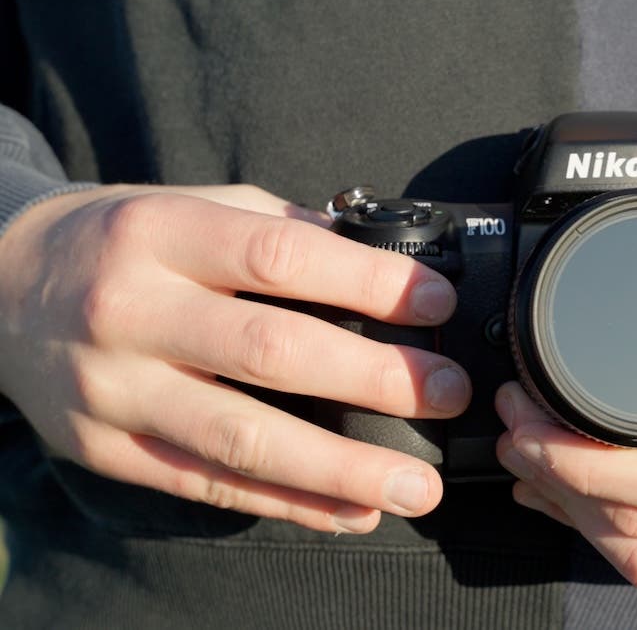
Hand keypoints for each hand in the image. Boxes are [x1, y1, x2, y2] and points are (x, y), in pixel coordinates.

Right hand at [0, 184, 469, 532]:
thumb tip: (381, 262)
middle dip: (374, 378)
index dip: (369, 282)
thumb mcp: (189, 206)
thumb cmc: (121, 241)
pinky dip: (288, 506)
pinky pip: (208, 487)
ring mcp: (114, 390)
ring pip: (241, 439)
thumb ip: (277, 232)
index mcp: (162, 234)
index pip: (281, 257)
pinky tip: (350, 513)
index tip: (437, 304)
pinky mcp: (105, 449)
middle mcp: (132, 312)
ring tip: (416, 489)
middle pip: (271, 351)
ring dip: (341, 471)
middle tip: (449, 394)